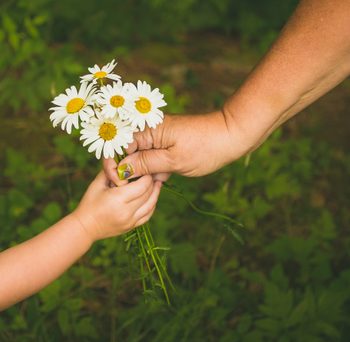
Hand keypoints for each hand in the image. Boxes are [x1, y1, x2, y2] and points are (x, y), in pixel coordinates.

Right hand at [72, 171, 160, 241]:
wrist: (85, 227)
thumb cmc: (89, 203)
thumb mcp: (97, 184)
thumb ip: (110, 171)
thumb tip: (121, 160)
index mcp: (118, 199)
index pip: (142, 185)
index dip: (147, 176)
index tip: (146, 169)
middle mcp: (126, 211)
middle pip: (148, 193)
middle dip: (152, 182)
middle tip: (152, 174)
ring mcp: (130, 221)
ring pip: (151, 205)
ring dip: (156, 193)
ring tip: (157, 183)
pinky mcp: (132, 227)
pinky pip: (148, 215)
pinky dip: (152, 205)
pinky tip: (152, 197)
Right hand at [103, 110, 250, 180]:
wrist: (231, 137)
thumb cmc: (204, 147)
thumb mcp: (173, 160)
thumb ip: (145, 164)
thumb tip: (121, 169)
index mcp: (149, 129)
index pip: (120, 146)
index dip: (119, 165)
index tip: (121, 183)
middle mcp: (151, 129)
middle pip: (130, 151)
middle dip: (133, 169)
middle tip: (144, 182)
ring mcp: (160, 136)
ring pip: (143, 156)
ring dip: (147, 170)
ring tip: (160, 177)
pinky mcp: (168, 143)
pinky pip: (155, 157)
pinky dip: (157, 168)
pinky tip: (165, 175)